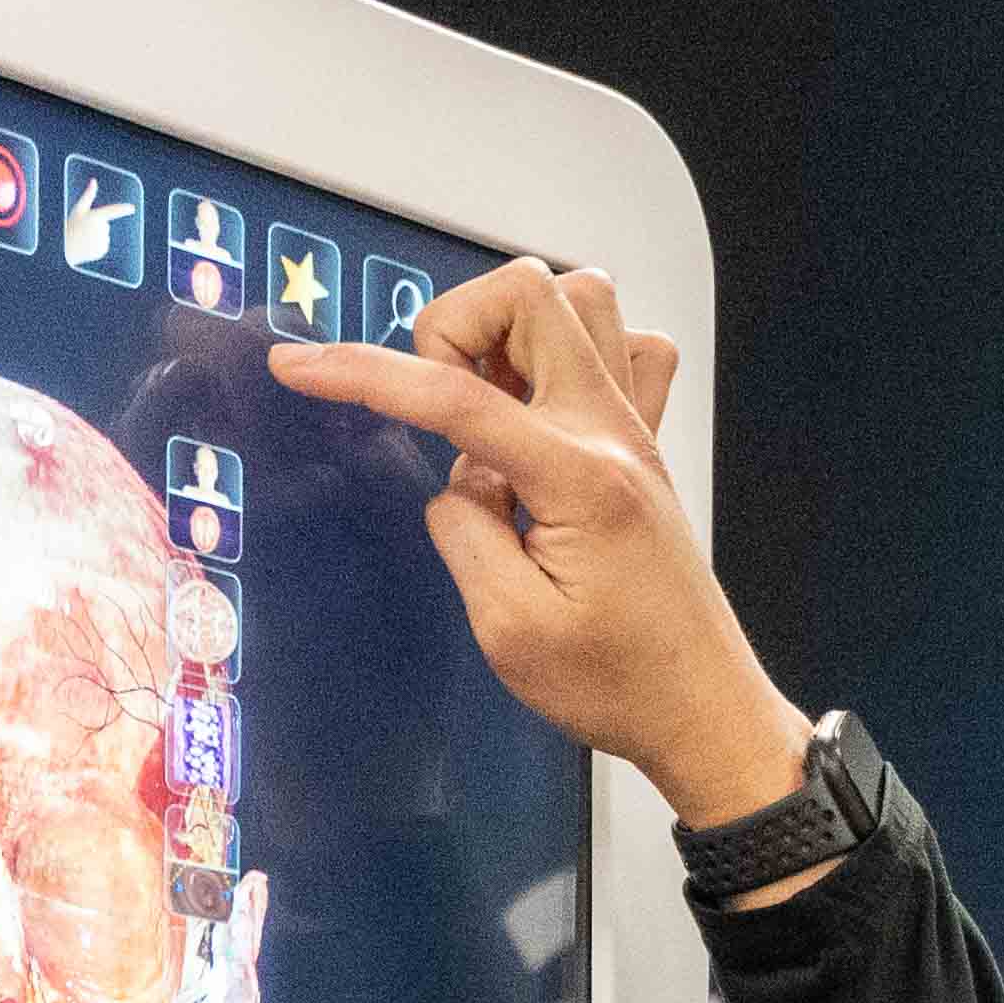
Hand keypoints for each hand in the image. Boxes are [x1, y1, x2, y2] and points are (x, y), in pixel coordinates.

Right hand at [266, 258, 811, 837]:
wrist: (706, 709)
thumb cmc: (618, 685)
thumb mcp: (510, 630)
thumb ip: (463, 532)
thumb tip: (457, 478)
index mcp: (576, 478)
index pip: (455, 396)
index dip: (363, 374)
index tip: (297, 366)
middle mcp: (614, 432)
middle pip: (529, 293)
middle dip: (454, 328)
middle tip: (438, 408)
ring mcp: (637, 429)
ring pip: (581, 298)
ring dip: (512, 329)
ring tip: (487, 403)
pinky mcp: (645, 444)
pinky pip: (625, 347)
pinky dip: (571, 352)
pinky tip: (540, 410)